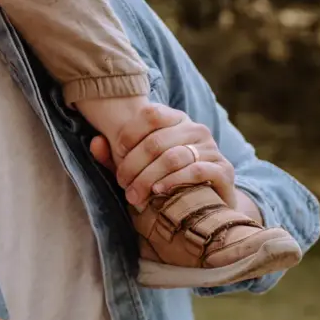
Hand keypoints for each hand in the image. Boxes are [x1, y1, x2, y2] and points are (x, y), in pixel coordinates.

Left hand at [88, 103, 235, 209]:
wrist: (205, 206)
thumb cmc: (164, 182)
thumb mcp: (136, 168)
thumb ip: (113, 157)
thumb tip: (95, 142)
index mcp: (175, 120)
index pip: (150, 114)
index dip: (128, 135)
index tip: (117, 157)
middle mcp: (196, 129)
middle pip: (156, 141)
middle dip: (133, 166)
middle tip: (123, 186)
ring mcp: (212, 148)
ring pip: (173, 157)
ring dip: (148, 178)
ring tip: (135, 195)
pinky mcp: (223, 170)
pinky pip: (197, 171)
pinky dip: (174, 181)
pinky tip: (159, 192)